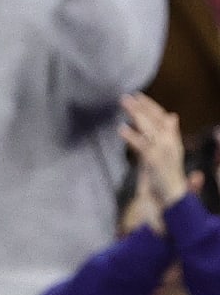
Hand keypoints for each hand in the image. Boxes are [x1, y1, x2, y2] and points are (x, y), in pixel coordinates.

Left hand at [122, 93, 188, 209]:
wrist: (171, 199)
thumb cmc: (163, 177)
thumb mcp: (162, 153)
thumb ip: (165, 135)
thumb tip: (172, 116)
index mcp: (173, 142)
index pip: (163, 118)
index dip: (151, 106)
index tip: (138, 95)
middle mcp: (170, 144)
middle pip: (156, 120)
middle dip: (142, 106)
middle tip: (126, 96)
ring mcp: (163, 152)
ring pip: (149, 128)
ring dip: (136, 113)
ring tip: (124, 102)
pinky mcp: (154, 162)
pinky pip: (142, 146)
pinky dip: (131, 136)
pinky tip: (121, 128)